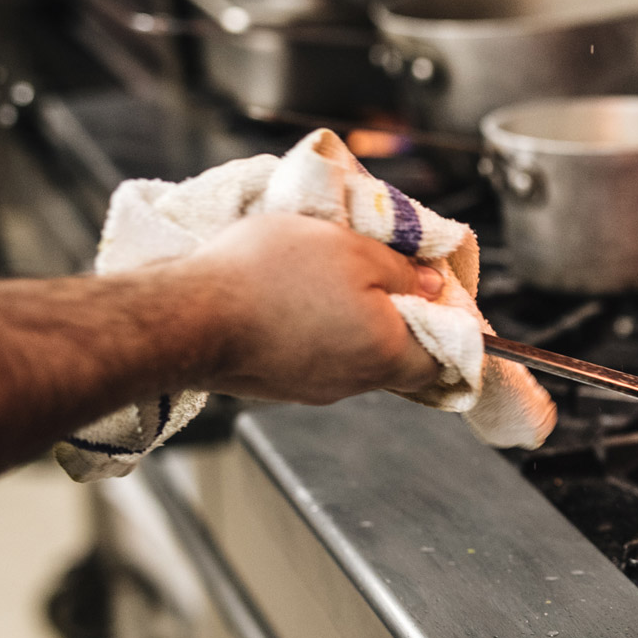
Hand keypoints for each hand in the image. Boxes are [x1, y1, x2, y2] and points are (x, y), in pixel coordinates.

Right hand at [174, 213, 443, 402]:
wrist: (187, 315)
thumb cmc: (273, 276)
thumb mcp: (354, 249)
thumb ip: (403, 270)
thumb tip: (432, 286)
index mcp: (387, 354)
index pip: (446, 359)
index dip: (450, 324)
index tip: (438, 292)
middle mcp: (355, 382)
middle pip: (398, 353)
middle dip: (397, 313)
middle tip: (381, 271)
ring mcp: (312, 388)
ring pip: (353, 353)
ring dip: (352, 318)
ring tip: (329, 276)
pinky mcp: (276, 384)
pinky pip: (313, 355)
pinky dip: (315, 328)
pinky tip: (292, 296)